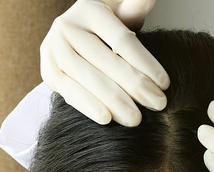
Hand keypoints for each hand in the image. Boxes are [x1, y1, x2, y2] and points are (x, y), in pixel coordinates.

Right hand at [40, 0, 169, 126]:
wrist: (80, 38)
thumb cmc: (111, 28)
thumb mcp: (125, 14)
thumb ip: (136, 8)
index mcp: (89, 10)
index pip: (121, 39)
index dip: (144, 62)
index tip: (165, 84)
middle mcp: (66, 26)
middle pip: (105, 60)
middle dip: (135, 85)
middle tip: (158, 104)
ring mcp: (53, 49)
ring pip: (86, 78)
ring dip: (113, 101)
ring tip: (136, 119)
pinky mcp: (48, 71)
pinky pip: (69, 91)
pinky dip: (88, 106)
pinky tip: (107, 119)